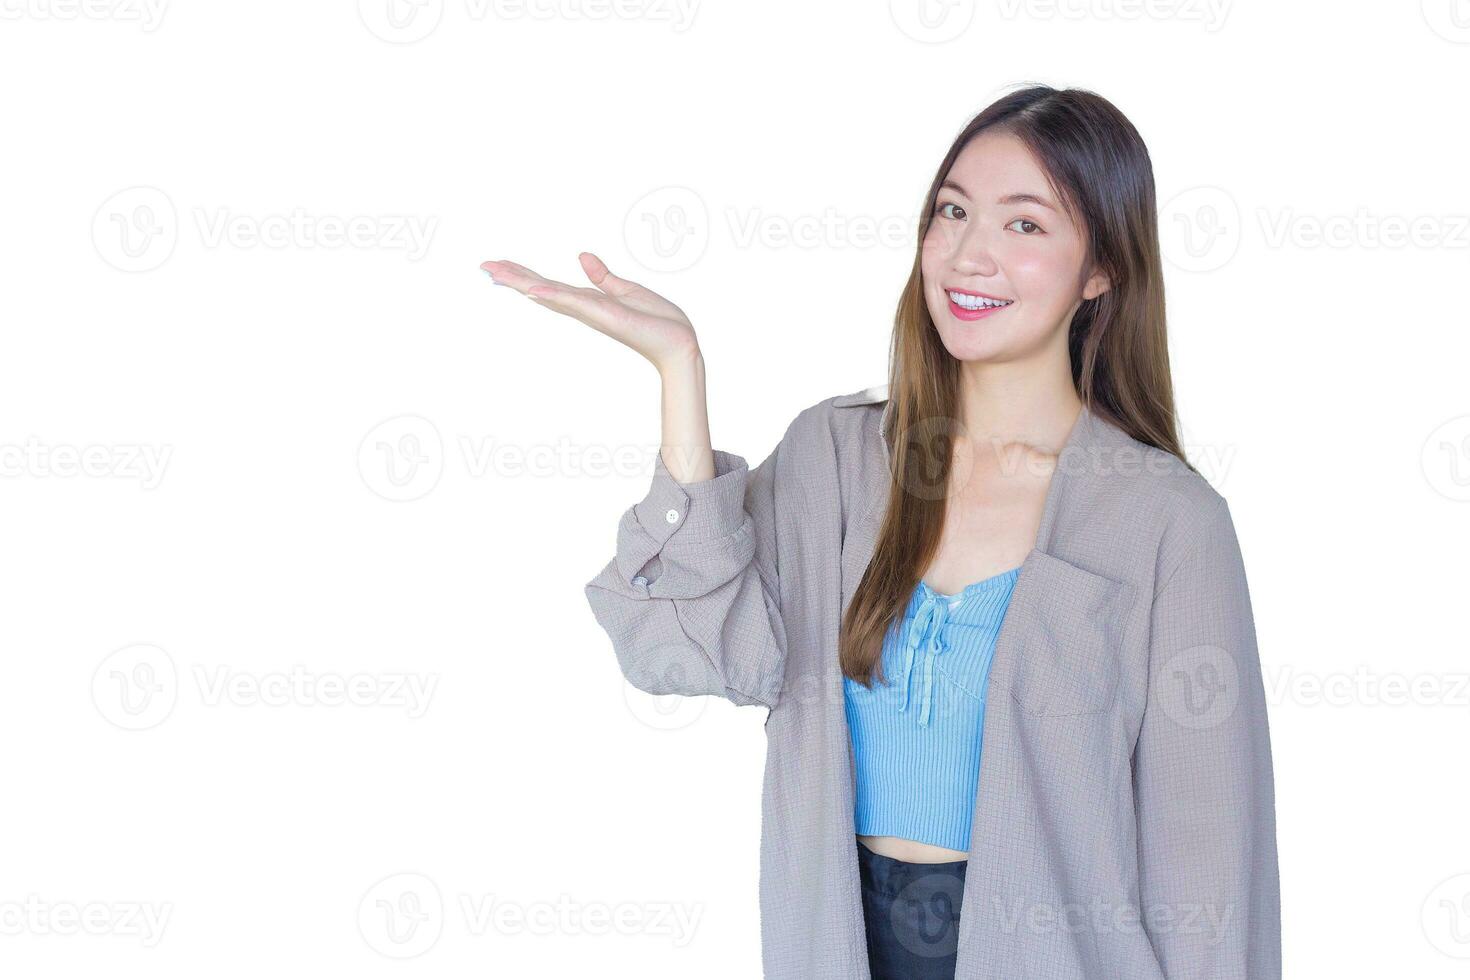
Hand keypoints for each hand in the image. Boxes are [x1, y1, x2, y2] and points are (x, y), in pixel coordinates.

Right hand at [481, 253, 700, 371]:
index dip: (525, 275)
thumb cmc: (658, 322)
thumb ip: (603, 276)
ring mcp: (592, 313)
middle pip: (542, 290)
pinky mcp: (605, 315)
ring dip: (523, 283)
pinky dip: (553, 296)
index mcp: (589, 302)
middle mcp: (585, 309)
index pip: (550, 286)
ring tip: (496, 272)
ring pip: (551, 294)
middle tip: (484, 266)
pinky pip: (575, 303)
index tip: (499, 266)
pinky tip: (532, 290)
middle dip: (513, 277)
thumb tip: (582, 257)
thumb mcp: (627, 290)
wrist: (679, 343)